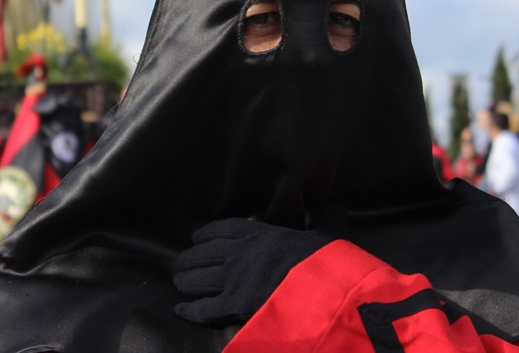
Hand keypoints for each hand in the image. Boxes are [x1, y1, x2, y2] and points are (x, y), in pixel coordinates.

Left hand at [174, 204, 345, 325]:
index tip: (196, 233)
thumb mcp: (327, 233)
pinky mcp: (233, 306)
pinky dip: (191, 311)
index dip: (206, 232)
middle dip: (191, 258)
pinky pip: (204, 309)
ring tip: (179, 282)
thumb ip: (328, 220)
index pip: (222, 229)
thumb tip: (338, 207)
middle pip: (203, 254)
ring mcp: (233, 280)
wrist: (320, 287)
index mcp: (258, 233)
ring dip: (186, 281)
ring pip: (198, 280)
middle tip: (183, 262)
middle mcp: (238, 254)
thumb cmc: (323, 259)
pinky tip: (181, 311)